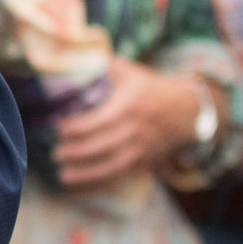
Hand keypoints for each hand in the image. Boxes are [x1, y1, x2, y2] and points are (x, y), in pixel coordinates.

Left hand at [53, 63, 203, 190]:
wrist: (187, 111)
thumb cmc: (150, 88)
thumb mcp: (129, 72)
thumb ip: (101, 65)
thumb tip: (70, 54)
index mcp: (131, 106)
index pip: (102, 120)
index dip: (79, 126)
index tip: (58, 128)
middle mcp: (138, 130)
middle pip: (106, 145)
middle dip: (79, 152)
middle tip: (56, 153)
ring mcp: (143, 150)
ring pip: (114, 166)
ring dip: (88, 174)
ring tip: (63, 176)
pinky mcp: (144, 163)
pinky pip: (120, 178)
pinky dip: (99, 186)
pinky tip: (77, 189)